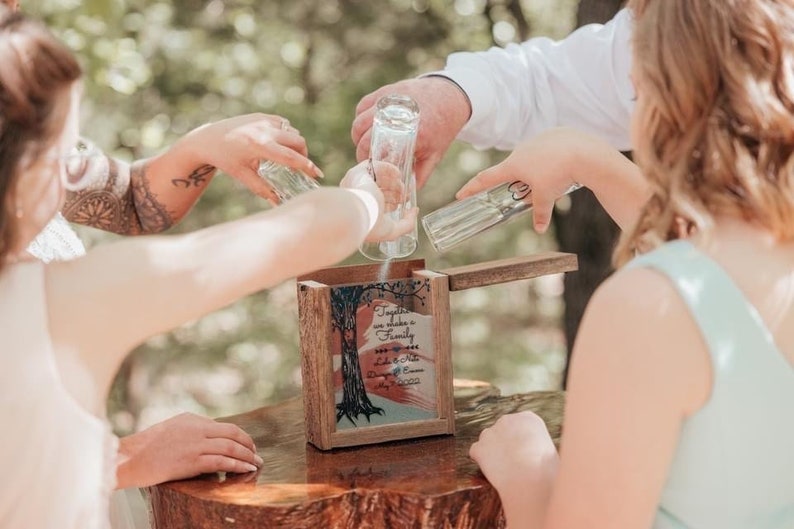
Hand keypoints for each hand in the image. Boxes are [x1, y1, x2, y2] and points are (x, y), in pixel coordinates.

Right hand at [115, 413, 261, 488]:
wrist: (128, 459)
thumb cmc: (145, 449)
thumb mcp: (171, 430)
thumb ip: (191, 431)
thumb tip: (210, 439)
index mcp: (191, 419)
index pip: (224, 426)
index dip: (240, 436)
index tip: (247, 445)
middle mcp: (196, 428)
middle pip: (233, 433)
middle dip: (248, 444)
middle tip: (256, 454)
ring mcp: (195, 444)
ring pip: (231, 448)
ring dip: (247, 456)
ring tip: (256, 464)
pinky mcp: (192, 460)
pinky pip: (222, 462)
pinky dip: (237, 465)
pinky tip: (245, 469)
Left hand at [184, 113, 322, 202]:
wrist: (207, 138)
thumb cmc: (224, 160)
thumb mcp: (243, 176)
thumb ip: (262, 189)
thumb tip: (279, 203)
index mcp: (259, 146)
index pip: (291, 157)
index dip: (307, 166)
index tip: (317, 174)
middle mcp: (264, 130)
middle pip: (298, 141)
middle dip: (303, 154)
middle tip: (299, 166)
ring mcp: (263, 120)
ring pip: (292, 131)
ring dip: (295, 144)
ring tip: (286, 156)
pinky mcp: (261, 115)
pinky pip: (284, 124)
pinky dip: (286, 134)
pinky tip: (278, 143)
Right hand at [339, 160, 417, 242]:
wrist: (357, 213)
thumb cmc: (371, 224)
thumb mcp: (392, 230)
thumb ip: (407, 223)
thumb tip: (415, 211)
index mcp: (363, 211)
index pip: (379, 203)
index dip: (393, 202)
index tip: (403, 201)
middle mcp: (359, 197)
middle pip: (379, 190)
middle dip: (395, 191)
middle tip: (406, 193)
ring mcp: (357, 184)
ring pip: (377, 178)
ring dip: (392, 181)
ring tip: (403, 185)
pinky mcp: (358, 173)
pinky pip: (374, 166)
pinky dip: (387, 168)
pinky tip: (397, 174)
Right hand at [351, 77, 470, 188]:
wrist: (450, 96)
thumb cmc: (442, 128)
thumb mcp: (435, 154)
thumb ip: (421, 174)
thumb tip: (405, 193)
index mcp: (413, 132)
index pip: (379, 149)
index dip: (369, 161)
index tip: (370, 169)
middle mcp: (398, 115)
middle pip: (364, 136)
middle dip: (361, 151)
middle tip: (366, 160)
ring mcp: (389, 101)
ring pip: (359, 121)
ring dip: (357, 136)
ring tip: (364, 145)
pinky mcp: (385, 91)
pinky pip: (363, 106)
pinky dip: (360, 119)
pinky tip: (366, 129)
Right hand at [455, 127, 599, 233]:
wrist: (584, 152)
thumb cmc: (560, 174)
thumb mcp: (547, 197)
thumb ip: (540, 213)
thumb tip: (539, 230)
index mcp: (513, 165)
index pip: (486, 178)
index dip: (472, 187)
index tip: (461, 194)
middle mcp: (521, 149)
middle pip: (514, 169)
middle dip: (521, 181)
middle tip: (534, 189)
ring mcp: (536, 139)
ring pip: (532, 158)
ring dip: (539, 168)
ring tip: (558, 176)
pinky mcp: (552, 133)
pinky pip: (548, 148)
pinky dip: (553, 157)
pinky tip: (566, 162)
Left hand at [470, 411, 558, 525]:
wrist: (531, 479)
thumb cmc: (547, 470)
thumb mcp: (551, 450)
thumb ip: (539, 444)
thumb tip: (538, 452)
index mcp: (528, 418)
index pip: (520, 426)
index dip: (521, 441)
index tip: (525, 453)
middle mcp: (507, 420)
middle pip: (502, 430)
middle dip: (505, 444)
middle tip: (513, 462)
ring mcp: (490, 432)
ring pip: (488, 440)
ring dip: (493, 451)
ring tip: (505, 468)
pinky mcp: (479, 447)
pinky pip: (476, 453)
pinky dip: (481, 462)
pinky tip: (493, 471)